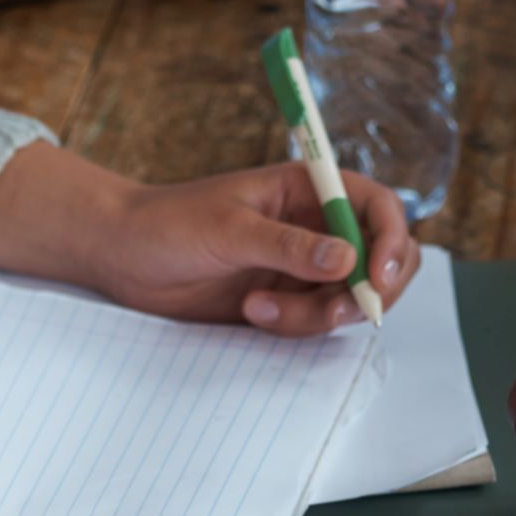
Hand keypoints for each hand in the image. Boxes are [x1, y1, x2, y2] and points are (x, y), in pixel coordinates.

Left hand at [90, 161, 420, 334]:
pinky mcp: (288, 299)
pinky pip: (318, 321)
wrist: (124, 256)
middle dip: (370, 290)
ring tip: (260, 308)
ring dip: (318, 315)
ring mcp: (305, 265)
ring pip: (350, 298)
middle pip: (383, 257)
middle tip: (336, 312)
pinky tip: (253, 311)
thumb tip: (347, 259)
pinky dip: (296, 326)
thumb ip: (287, 246)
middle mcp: (316, 225)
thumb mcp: (228, 230)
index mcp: (309, 188)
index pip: (378, 206)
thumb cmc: (168, 223)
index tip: (378, 277)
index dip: (391, 240)